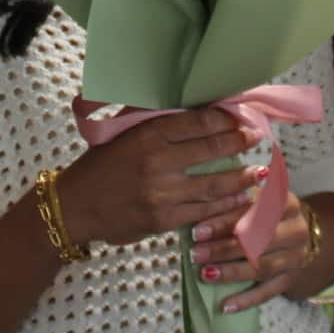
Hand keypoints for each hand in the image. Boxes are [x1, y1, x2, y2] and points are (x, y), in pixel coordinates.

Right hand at [53, 108, 263, 248]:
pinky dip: (225, 205)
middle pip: (210, 150)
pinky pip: (203, 211)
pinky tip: (240, 199)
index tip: (240, 117)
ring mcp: (162, 193)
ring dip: (240, 177)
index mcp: (147, 135)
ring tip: (257, 170)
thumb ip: (155, 123)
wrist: (75, 206)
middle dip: (238, 143)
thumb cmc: (100, 165)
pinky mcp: (164, 219)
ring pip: (213, 184)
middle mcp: (157, 162)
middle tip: (256, 138)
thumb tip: (194, 113)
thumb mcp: (123, 134)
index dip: (224, 119)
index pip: (196, 122)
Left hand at [188, 189, 310, 313]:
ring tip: (205, 274)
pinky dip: (246, 300)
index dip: (224, 222)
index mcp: (286, 203)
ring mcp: (295, 257)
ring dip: (232, 272)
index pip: (253, 213)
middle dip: (223, 248)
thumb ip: (236, 198)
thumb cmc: (267, 213)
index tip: (198, 231)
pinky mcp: (291, 279)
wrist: (300, 235)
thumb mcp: (257, 199)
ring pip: (262, 267)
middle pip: (258, 241)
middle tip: (196, 253)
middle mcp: (296, 230)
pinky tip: (225, 306)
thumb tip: (202, 205)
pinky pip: (268, 292)